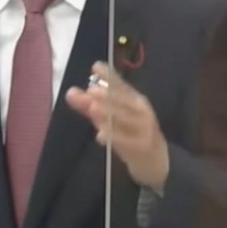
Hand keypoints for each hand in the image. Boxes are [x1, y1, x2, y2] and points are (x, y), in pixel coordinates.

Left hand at [65, 61, 169, 192]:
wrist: (155, 160)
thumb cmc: (130, 134)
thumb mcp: (111, 118)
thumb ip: (90, 105)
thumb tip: (70, 92)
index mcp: (134, 99)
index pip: (121, 84)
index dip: (109, 75)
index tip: (95, 66)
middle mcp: (141, 110)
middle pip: (123, 100)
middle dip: (108, 95)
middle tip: (92, 90)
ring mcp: (143, 128)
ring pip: (124, 119)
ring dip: (109, 114)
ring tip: (93, 109)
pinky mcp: (141, 146)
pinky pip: (126, 140)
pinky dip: (113, 137)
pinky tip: (100, 136)